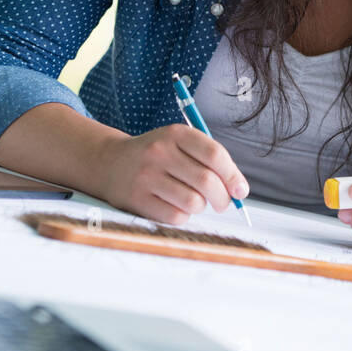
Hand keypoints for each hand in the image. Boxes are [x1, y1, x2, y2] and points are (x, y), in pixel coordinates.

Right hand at [97, 122, 248, 225]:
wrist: (110, 163)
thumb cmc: (157, 156)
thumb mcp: (178, 143)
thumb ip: (208, 159)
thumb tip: (239, 190)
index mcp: (175, 133)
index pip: (214, 155)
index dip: (233, 175)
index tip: (241, 190)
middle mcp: (160, 151)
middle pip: (207, 182)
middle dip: (223, 198)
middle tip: (223, 203)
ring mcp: (146, 176)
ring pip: (193, 202)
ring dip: (201, 207)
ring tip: (194, 201)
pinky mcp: (137, 199)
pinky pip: (175, 217)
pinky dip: (183, 216)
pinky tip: (175, 207)